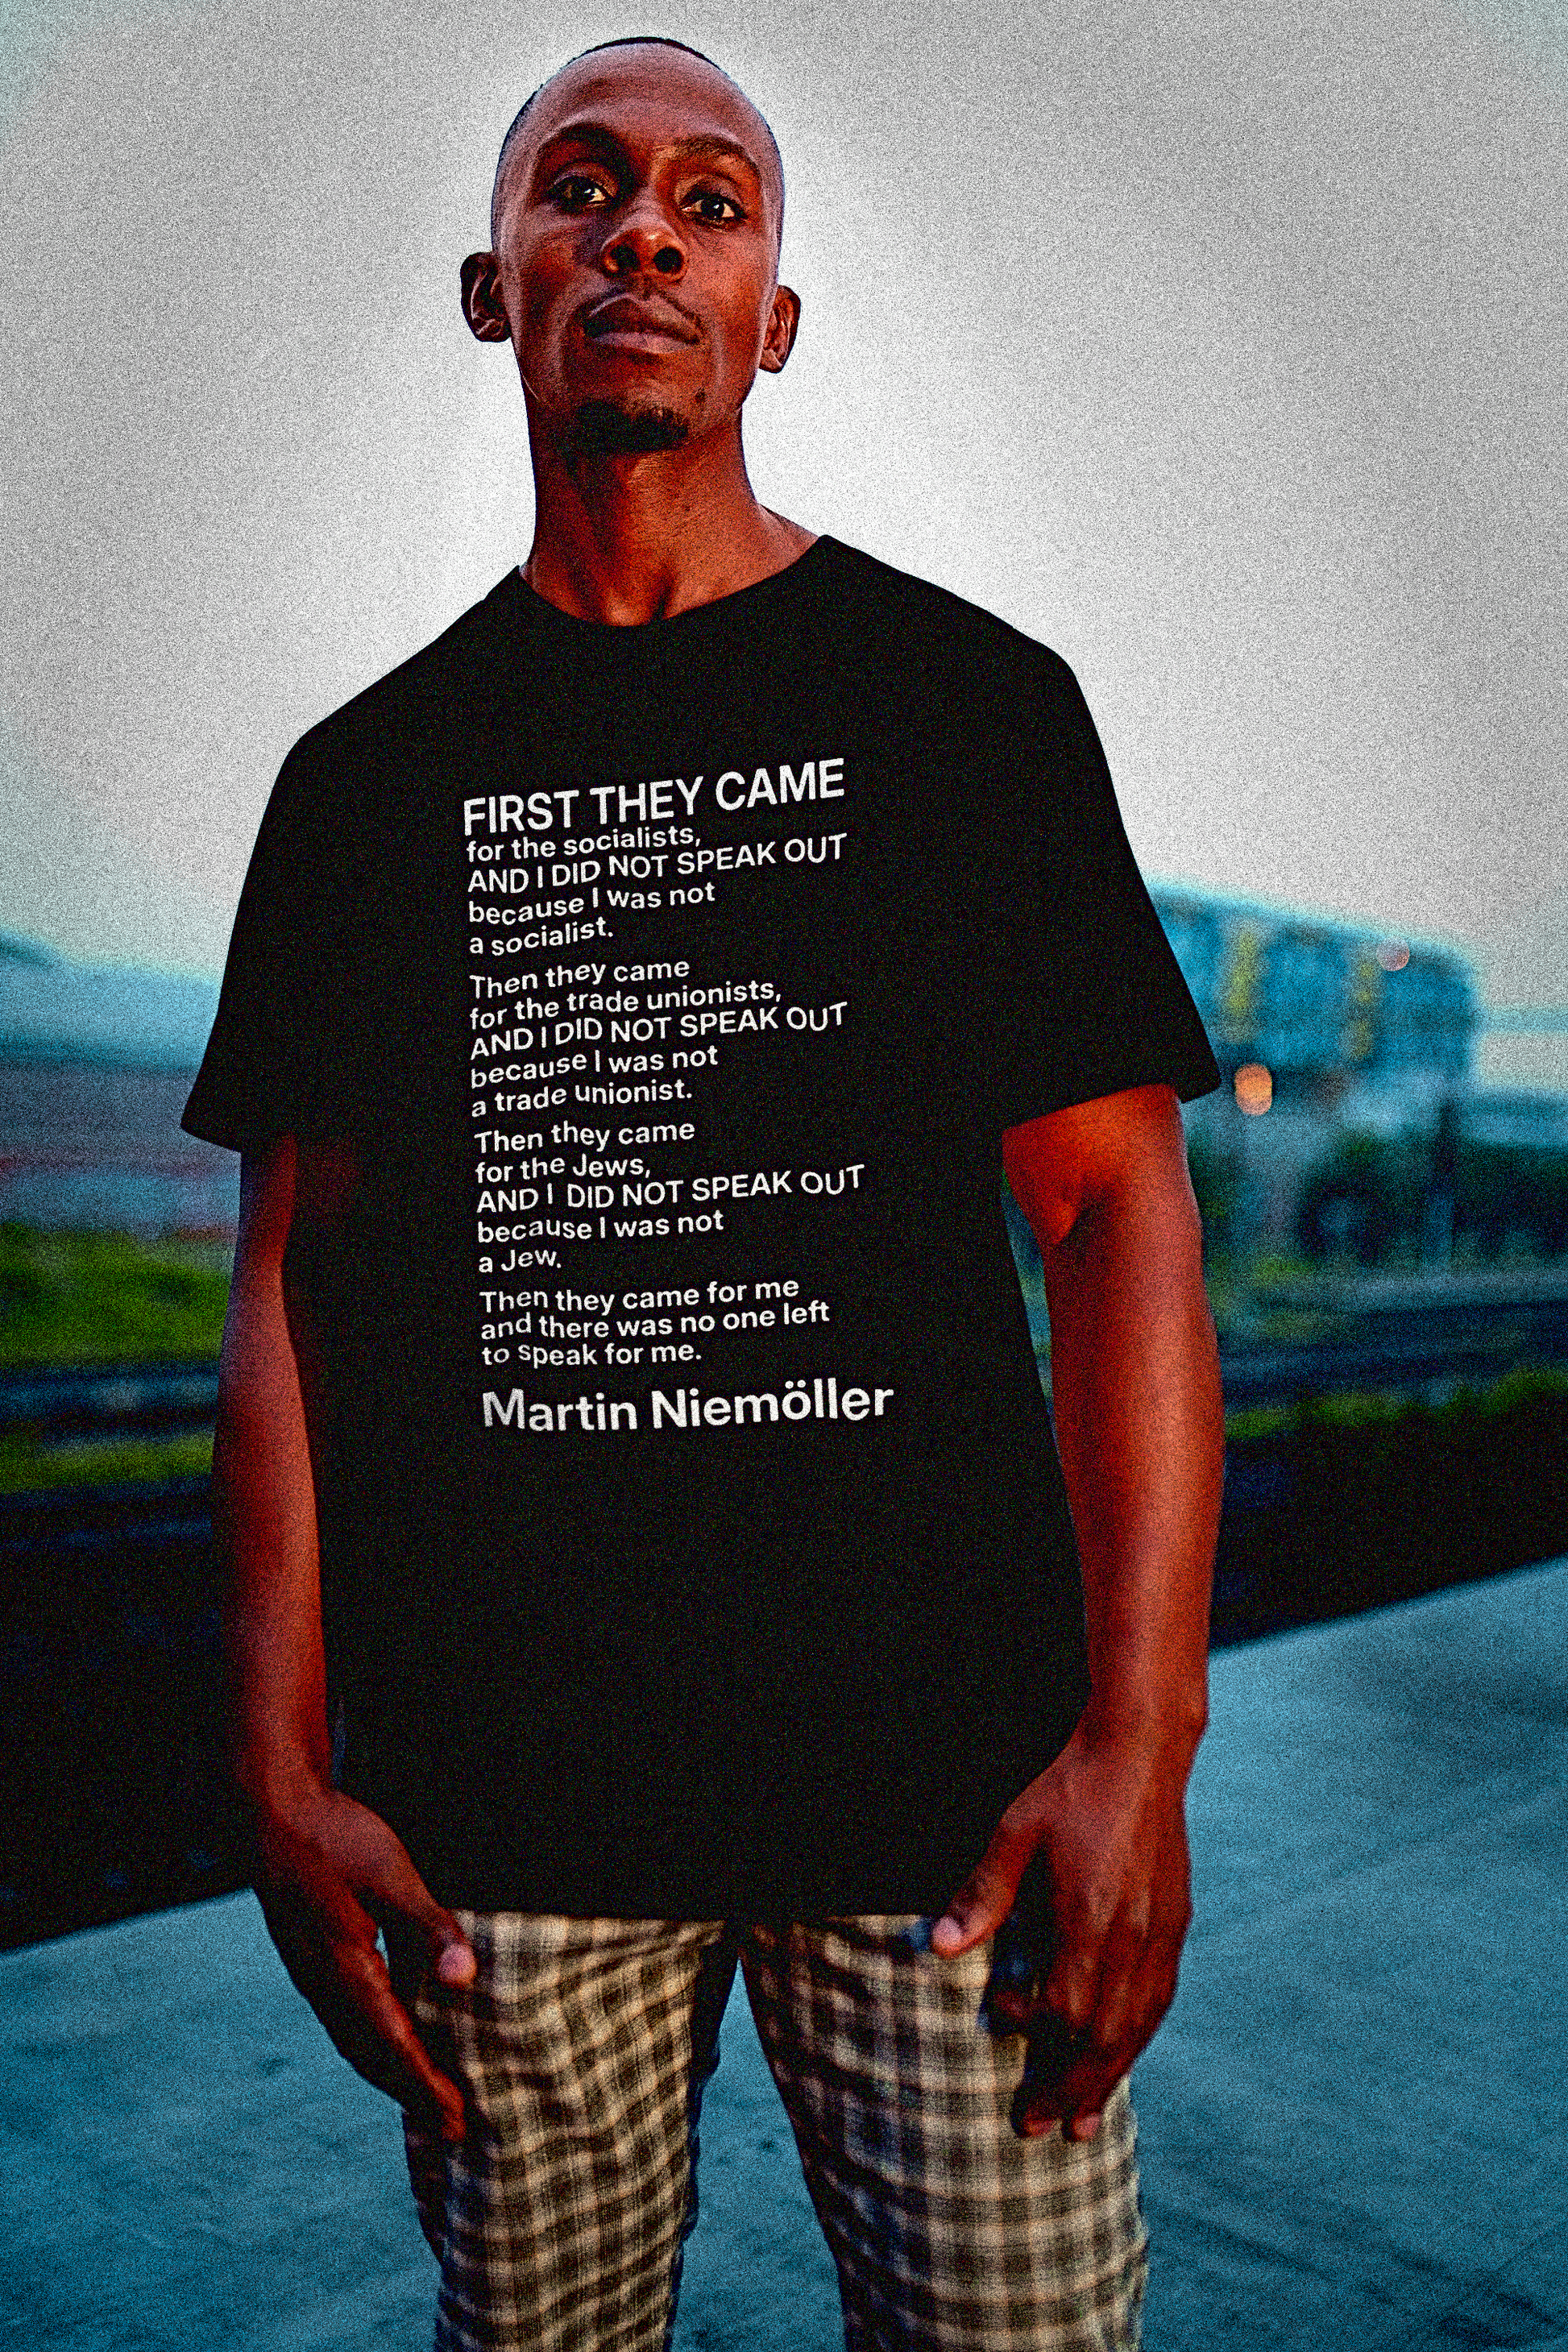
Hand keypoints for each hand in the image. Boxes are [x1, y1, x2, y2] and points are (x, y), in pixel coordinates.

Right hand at [248, 1778, 476, 2140]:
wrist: (269, 1813)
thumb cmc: (333, 1837)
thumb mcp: (389, 1873)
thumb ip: (427, 1925)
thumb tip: (464, 1977)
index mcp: (343, 1969)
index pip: (392, 2043)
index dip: (425, 2083)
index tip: (456, 2118)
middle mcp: (322, 1984)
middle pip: (370, 2056)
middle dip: (411, 2093)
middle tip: (452, 2128)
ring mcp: (310, 1976)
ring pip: (353, 2043)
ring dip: (391, 2075)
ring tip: (426, 2100)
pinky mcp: (310, 1962)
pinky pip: (344, 2022)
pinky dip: (373, 2047)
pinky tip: (394, 2043)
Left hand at [931, 1717, 1195, 2140]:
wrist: (1141, 1752)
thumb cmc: (1070, 1788)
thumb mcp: (1014, 1832)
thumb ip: (983, 1894)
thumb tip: (938, 1948)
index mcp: (1090, 1917)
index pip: (1063, 2006)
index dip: (1030, 2035)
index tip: (996, 2036)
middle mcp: (1132, 1936)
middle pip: (1104, 2035)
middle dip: (1069, 2087)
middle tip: (1038, 2129)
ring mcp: (1160, 1933)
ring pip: (1137, 2027)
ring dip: (1108, 2078)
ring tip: (1084, 2122)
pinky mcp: (1175, 1923)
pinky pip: (1159, 1999)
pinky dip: (1137, 2039)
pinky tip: (1122, 2057)